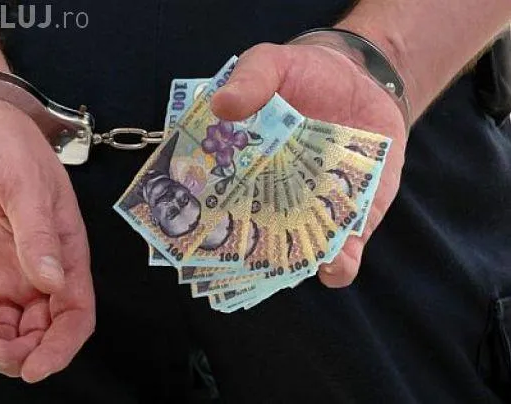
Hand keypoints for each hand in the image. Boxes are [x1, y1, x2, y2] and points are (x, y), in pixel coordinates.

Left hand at [0, 98, 94, 381]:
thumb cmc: (8, 146)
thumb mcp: (26, 185)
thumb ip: (38, 234)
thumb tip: (52, 282)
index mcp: (65, 253)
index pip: (75, 314)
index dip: (61, 347)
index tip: (35, 367)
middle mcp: (39, 271)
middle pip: (41, 332)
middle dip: (20, 353)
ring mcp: (5, 273)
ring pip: (8, 331)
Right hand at [211, 43, 406, 287]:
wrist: (366, 82)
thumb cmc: (308, 74)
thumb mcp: (274, 64)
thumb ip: (250, 80)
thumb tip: (220, 105)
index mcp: (240, 168)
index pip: (211, 200)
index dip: (197, 218)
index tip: (186, 230)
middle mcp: (269, 199)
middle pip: (247, 238)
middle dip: (238, 255)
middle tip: (232, 260)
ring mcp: (310, 214)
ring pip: (293, 256)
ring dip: (288, 267)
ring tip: (287, 263)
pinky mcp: (350, 222)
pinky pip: (342, 255)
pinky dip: (339, 266)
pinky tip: (334, 261)